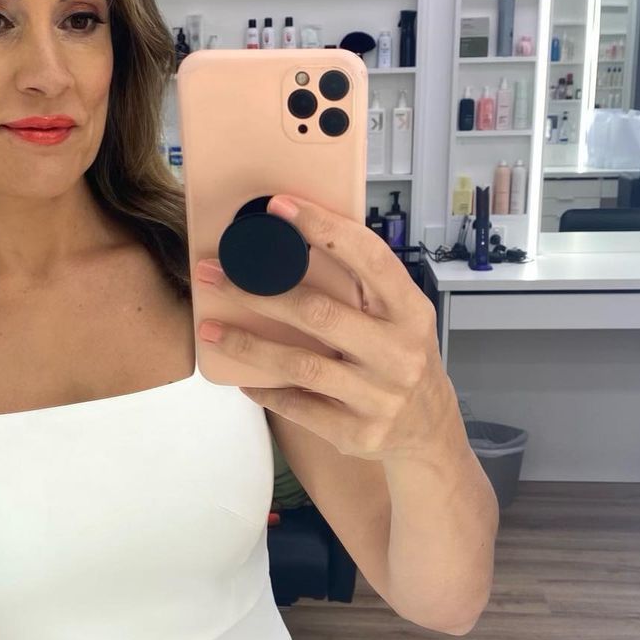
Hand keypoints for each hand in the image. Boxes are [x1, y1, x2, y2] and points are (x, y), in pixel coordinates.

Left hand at [195, 194, 457, 460]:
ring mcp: (378, 396)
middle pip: (319, 313)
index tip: (279, 208)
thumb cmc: (402, 360)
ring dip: (247, 345)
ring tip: (210, 330)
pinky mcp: (357, 432)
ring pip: (299, 365)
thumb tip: (296, 242)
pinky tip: (243, 379)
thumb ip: (364, 288)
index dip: (324, 228)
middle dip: (259, 291)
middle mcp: (398, 352)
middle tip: (215, 274)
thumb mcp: (401, 318)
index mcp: (411, 312)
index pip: (368, 258)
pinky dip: (266, 391)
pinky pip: (298, 407)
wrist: (428, 431)